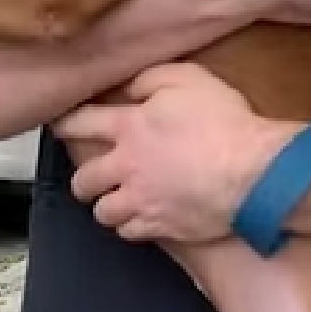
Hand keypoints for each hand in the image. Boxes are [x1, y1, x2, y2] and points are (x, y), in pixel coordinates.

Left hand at [56, 63, 294, 242]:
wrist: (252, 172)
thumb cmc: (222, 121)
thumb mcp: (188, 78)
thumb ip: (151, 79)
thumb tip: (129, 89)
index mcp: (128, 128)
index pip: (80, 124)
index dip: (65, 123)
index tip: (58, 124)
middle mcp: (125, 167)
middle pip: (83, 180)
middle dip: (84, 178)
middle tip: (91, 175)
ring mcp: (141, 201)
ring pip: (103, 212)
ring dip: (106, 204)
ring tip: (115, 199)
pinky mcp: (160, 227)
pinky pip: (129, 233)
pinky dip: (130, 225)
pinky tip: (140, 216)